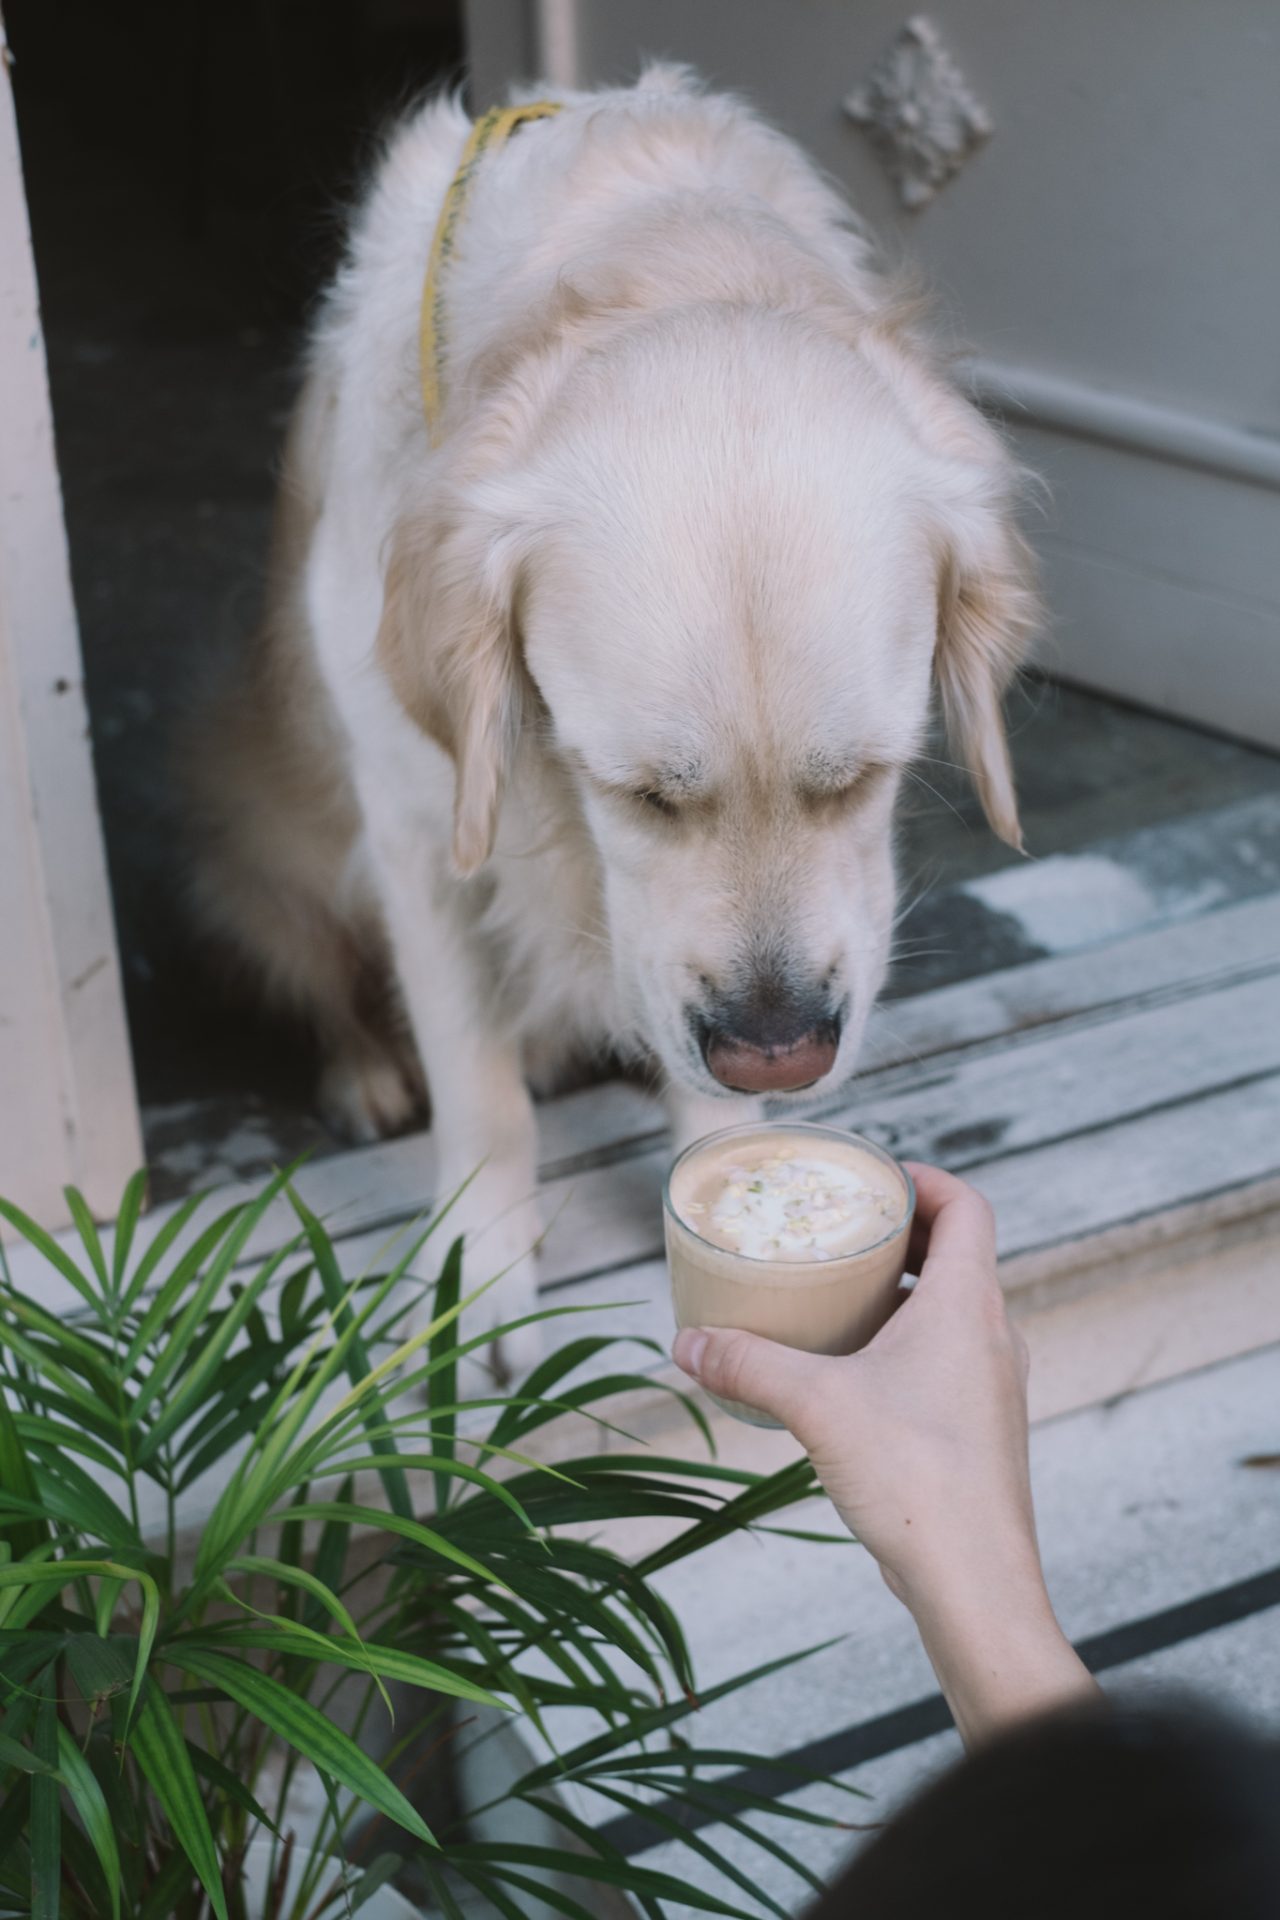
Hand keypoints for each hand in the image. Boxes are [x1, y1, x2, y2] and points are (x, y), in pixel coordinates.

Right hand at [672, 1162, 1097, 1741]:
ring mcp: (992, 1387)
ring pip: (954, 1312)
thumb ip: (748, 1364)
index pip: (967, 1207)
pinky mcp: (982, 1431)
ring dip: (905, 1294)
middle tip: (845, 1231)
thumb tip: (688, 1343)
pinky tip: (855, 1376)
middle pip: (960, 1254)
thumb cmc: (916, 1481)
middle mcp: (993, 1336)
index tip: (878, 1177)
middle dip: (903, 1236)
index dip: (925, 1180)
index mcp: (967, 1305)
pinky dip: (908, 1347)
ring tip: (842, 1298)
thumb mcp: (815, 1406)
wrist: (975, 1583)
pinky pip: (949, 1362)